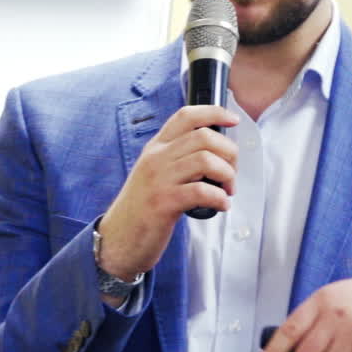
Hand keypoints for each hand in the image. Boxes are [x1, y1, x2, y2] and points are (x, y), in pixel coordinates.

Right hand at [96, 105, 239, 279]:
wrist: (119, 239)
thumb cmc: (142, 209)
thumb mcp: (154, 174)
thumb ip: (177, 159)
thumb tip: (215, 152)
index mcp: (155, 148)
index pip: (186, 116)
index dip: (214, 112)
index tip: (233, 120)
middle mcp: (156, 159)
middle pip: (203, 137)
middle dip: (229, 153)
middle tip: (231, 173)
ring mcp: (159, 180)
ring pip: (205, 160)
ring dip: (227, 175)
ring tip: (227, 191)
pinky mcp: (163, 203)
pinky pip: (201, 191)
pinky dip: (219, 198)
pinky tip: (221, 205)